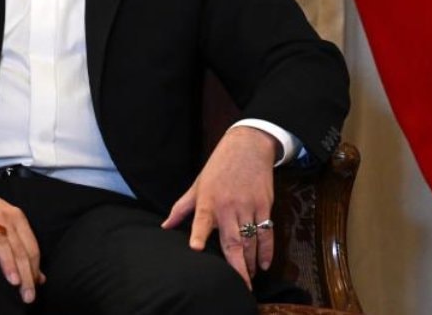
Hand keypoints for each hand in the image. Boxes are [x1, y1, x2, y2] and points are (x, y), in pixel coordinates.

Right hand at [0, 184, 44, 302]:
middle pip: (19, 249)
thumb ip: (23, 249)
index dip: (34, 269)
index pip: (31, 248)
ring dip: (8, 262)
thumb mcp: (8, 225)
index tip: (35, 288)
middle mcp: (4, 218)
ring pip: (1, 242)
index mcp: (17, 219)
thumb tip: (39, 277)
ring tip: (14, 280)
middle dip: (25, 273)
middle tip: (27, 294)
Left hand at [161, 126, 277, 288]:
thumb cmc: (219, 167)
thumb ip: (181, 208)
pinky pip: (266, 232)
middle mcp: (228, 206)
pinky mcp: (264, 205)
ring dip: (251, 261)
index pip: (201, 221)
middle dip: (237, 266)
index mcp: (208, 201)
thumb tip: (164, 226)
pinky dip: (267, 250)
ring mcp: (248, 206)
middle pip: (233, 241)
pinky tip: (264, 263)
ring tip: (249, 277)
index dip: (198, 235)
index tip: (196, 249)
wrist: (248, 145)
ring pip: (251, 240)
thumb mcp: (197, 184)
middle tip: (240, 285)